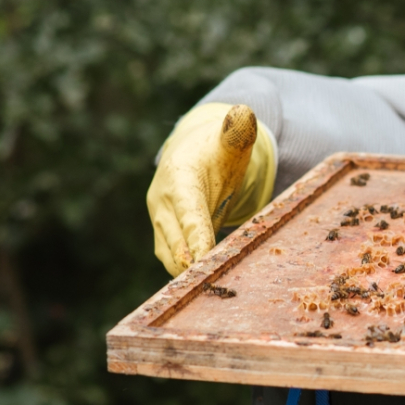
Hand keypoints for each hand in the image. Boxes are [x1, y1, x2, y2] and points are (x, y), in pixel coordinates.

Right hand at [147, 103, 275, 275]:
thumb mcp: (231, 137)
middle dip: (191, 263)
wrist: (193, 154)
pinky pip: (175, 260)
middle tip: (213, 283)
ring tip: (209, 290)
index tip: (204, 257)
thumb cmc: (218, 148)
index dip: (195, 234)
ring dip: (187, 274)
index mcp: (179, 177)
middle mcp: (163, 202)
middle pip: (174, 240)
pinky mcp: (167, 237)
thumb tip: (243, 114)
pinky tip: (206, 287)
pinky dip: (188, 274)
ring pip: (170, 255)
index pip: (187, 210)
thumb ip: (238, 129)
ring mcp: (161, 222)